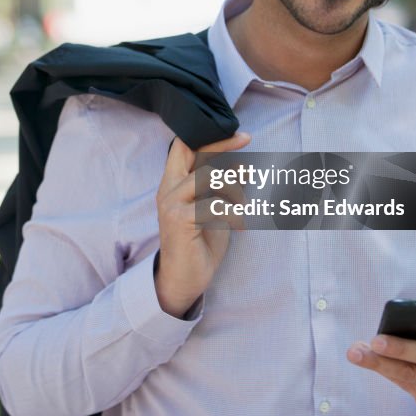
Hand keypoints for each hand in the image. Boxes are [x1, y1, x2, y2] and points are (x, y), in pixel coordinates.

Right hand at [154, 132, 250, 317]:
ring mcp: (171, 203)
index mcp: (174, 183)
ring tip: (243, 207)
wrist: (184, 279)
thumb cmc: (200, 243)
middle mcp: (168, 189)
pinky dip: (234, 213)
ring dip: (234, 188)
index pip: (186, 146)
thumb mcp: (215, 210)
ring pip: (208, 176)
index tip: (241, 136)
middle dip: (222, 143)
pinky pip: (214, 205)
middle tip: (247, 140)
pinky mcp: (179, 220)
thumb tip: (243, 166)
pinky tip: (240, 226)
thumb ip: (223, 188)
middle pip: (192, 151)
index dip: (212, 137)